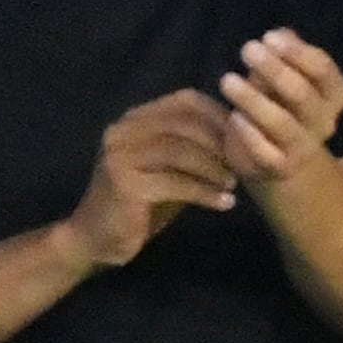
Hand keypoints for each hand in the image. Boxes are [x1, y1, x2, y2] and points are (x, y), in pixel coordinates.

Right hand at [64, 90, 235, 269]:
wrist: (95, 241)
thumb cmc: (138, 207)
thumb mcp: (168, 171)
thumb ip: (192, 150)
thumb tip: (240, 136)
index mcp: (134, 119)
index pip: (184, 101)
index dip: (219, 115)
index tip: (246, 138)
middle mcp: (124, 130)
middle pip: (185, 123)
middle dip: (220, 142)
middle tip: (245, 163)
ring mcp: (120, 155)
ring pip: (181, 151)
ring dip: (215, 167)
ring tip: (235, 184)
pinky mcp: (124, 184)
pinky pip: (176, 183)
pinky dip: (205, 192)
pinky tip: (225, 204)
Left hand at [219, 28, 342, 190]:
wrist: (280, 164)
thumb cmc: (281, 107)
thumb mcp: (284, 78)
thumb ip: (285, 55)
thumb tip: (282, 33)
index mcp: (332, 96)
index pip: (323, 70)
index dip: (297, 52)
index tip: (269, 37)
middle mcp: (324, 122)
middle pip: (302, 94)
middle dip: (273, 69)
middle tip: (247, 49)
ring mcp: (303, 148)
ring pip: (282, 122)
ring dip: (252, 99)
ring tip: (227, 80)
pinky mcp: (279, 167)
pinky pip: (264, 151)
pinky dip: (248, 132)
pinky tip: (233, 116)